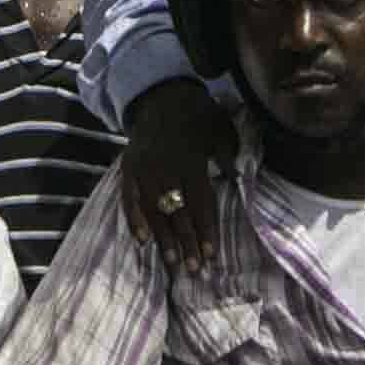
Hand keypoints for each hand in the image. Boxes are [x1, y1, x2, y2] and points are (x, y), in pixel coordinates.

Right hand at [117, 82, 236, 266]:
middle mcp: (165, 167)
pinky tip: (142, 241)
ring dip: (164, 239)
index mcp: (190, 160)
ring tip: (173, 262)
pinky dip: (134, 220)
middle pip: (177, 212)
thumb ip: (228, 155)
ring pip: (154, 210)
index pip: (199, 202)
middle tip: (193, 269)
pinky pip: (129, 199)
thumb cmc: (198, 115)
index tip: (211, 254)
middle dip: (186, 243)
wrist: (161, 95)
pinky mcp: (127, 169)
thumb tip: (237, 180)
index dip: (205, 230)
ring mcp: (143, 169)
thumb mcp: (220, 129)